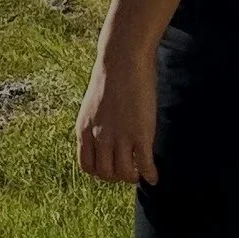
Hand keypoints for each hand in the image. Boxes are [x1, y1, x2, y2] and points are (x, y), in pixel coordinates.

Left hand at [77, 47, 159, 185]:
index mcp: (84, 130)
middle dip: (117, 177)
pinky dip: (150, 174)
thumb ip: (95, 125)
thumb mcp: (92, 105)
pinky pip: (145, 165)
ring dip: (133, 177)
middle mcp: (99, 137)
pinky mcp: (141, 134)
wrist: (123, 60)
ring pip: (124, 174)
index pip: (87, 166)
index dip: (100, 173)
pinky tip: (154, 176)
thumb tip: (102, 139)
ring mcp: (120, 138)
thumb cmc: (110, 78)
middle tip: (128, 171)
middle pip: (105, 174)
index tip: (110, 169)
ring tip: (140, 172)